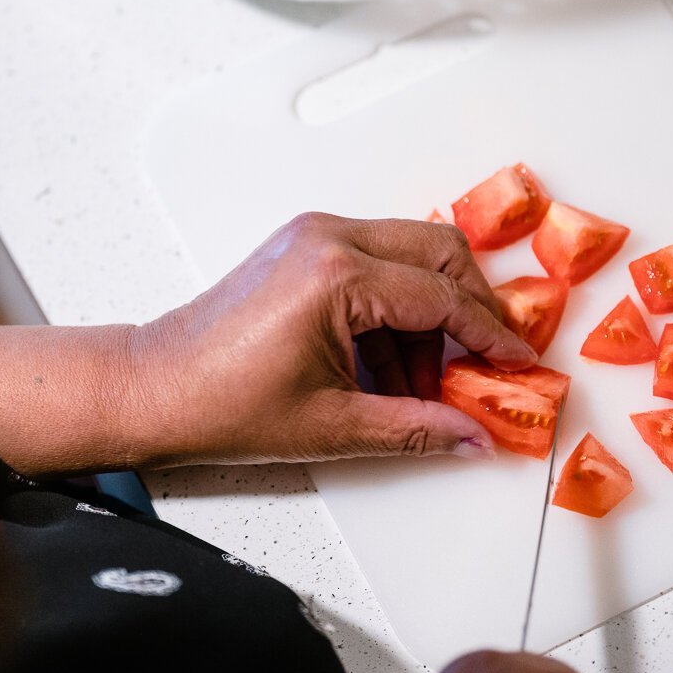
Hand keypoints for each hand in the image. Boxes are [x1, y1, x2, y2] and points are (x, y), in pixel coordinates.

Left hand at [131, 212, 536, 464]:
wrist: (154, 390)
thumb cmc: (219, 404)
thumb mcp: (333, 426)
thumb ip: (418, 427)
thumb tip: (474, 435)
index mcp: (337, 276)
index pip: (443, 297)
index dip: (491, 335)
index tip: (518, 362)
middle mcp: (328, 239)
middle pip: (439, 252)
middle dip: (472, 308)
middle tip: (486, 362)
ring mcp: (313, 237)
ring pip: (411, 254)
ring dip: (431, 315)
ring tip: (420, 386)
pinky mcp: (303, 248)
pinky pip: (377, 264)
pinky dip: (397, 310)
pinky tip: (389, 368)